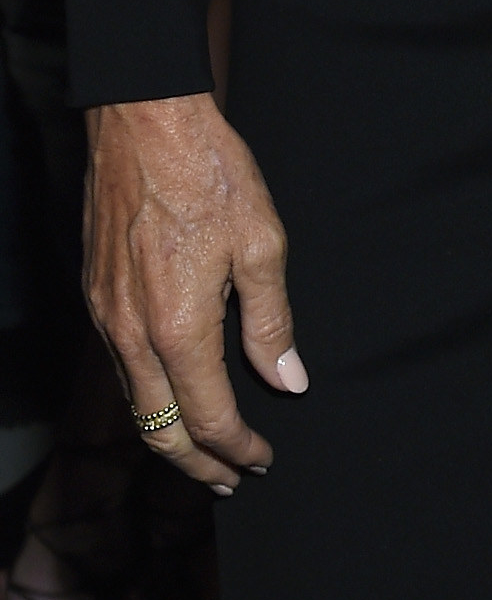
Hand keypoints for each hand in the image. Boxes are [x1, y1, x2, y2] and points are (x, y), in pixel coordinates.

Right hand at [83, 92, 305, 492]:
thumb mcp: (261, 242)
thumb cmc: (209, 172)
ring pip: (133, 403)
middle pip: (159, 430)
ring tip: (203, 450)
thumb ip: (272, 321)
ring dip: (167, 436)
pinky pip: (119, 367)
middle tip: (230, 480)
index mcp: (178, 328)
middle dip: (196, 465)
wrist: (143, 120)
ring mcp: (105, 317)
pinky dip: (146, 397)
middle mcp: (132, 334)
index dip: (238, 449)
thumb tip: (289, 381)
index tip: (262, 461)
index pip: (209, 417)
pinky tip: (170, 392)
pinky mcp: (95, 295)